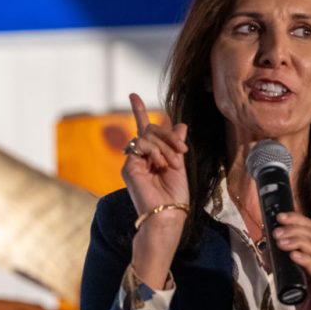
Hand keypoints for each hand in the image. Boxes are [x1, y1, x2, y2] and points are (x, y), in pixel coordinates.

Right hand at [122, 93, 188, 288]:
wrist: (168, 214)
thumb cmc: (176, 196)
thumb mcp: (179, 165)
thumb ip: (176, 144)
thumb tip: (181, 124)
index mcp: (152, 156)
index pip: (144, 130)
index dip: (138, 111)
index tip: (132, 95)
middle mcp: (140, 157)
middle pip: (150, 129)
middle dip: (168, 136)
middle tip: (182, 151)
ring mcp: (133, 162)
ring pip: (147, 135)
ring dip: (164, 146)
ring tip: (172, 164)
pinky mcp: (128, 167)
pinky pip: (141, 144)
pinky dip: (155, 151)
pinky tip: (160, 164)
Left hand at [273, 212, 310, 309]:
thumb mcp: (297, 279)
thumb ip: (286, 266)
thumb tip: (266, 251)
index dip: (296, 220)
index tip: (279, 216)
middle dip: (292, 230)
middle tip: (275, 232)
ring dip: (295, 242)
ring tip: (279, 242)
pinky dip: (305, 260)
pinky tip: (293, 255)